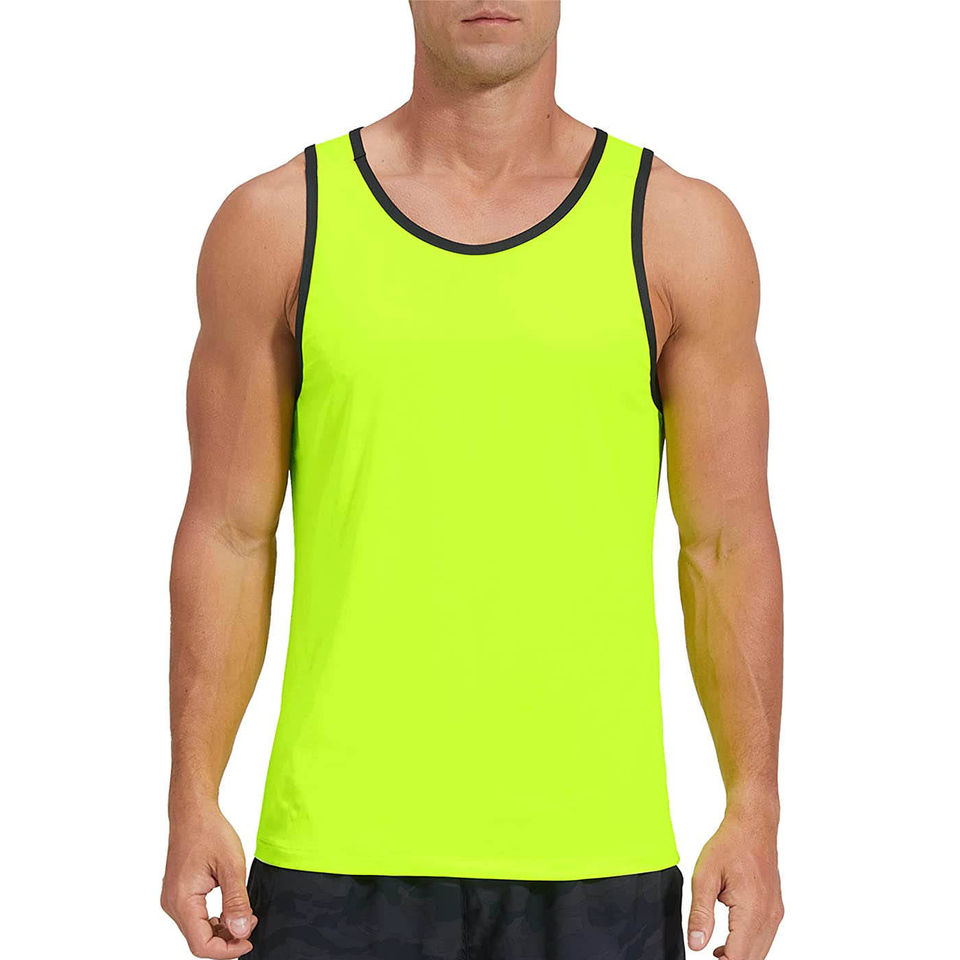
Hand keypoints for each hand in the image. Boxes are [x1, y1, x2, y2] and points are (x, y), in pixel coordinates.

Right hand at [161, 804, 257, 957]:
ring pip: (197, 930)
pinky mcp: (178, 893)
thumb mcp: (232, 865)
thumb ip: (237, 901)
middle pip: (198, 940)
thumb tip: (241, 931)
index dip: (226, 950)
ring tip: (244, 914)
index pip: (201, 944)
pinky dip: (213, 919)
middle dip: (227, 939)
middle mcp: (172, 904)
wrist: (193, 812)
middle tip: (250, 923)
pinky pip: (195, 917)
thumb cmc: (209, 832)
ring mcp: (173, 899)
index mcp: (182, 900)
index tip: (248, 941)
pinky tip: (229, 909)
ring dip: (221, 929)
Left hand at [687, 809, 783, 958]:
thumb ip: (700, 913)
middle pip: (752, 959)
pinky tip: (728, 941)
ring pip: (760, 952)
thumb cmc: (729, 845)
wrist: (753, 826)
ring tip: (716, 952)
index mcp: (751, 910)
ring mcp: (775, 914)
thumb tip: (696, 944)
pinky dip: (748, 946)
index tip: (707, 958)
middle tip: (709, 955)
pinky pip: (764, 939)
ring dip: (740, 956)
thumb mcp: (704, 876)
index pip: (738, 957)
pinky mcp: (776, 910)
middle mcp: (769, 916)